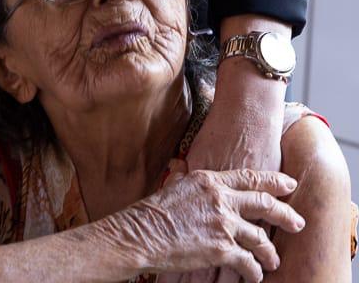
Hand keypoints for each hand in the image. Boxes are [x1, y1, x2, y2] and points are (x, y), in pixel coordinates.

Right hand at [163, 63, 286, 282]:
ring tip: (273, 260)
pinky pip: (249, 262)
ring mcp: (223, 224)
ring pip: (260, 238)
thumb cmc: (152, 212)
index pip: (249, 177)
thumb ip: (183, 178)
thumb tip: (182, 168)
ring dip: (269, 252)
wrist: (142, 235)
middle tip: (298, 223)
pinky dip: (254, 271)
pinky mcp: (222, 249)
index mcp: (208, 180)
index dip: (273, 181)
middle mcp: (219, 199)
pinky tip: (254, 276)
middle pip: (263, 204)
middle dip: (285, 214)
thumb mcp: (171, 187)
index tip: (289, 184)